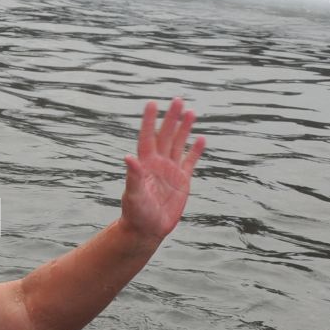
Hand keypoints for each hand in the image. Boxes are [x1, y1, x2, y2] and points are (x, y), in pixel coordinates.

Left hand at [121, 98, 203, 241]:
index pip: (148, 137)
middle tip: (178, 99)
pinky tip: (201, 138)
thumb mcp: (133, 195)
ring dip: (184, 129)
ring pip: (178, 144)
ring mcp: (170, 171)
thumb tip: (128, 157)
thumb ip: (133, 176)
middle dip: (171, 118)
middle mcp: (157, 163)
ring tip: (191, 112)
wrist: (147, 230)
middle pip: (166, 135)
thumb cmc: (136, 214)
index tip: (152, 103)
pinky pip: (190, 161)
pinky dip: (195, 150)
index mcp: (145, 164)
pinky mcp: (182, 181)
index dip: (150, 120)